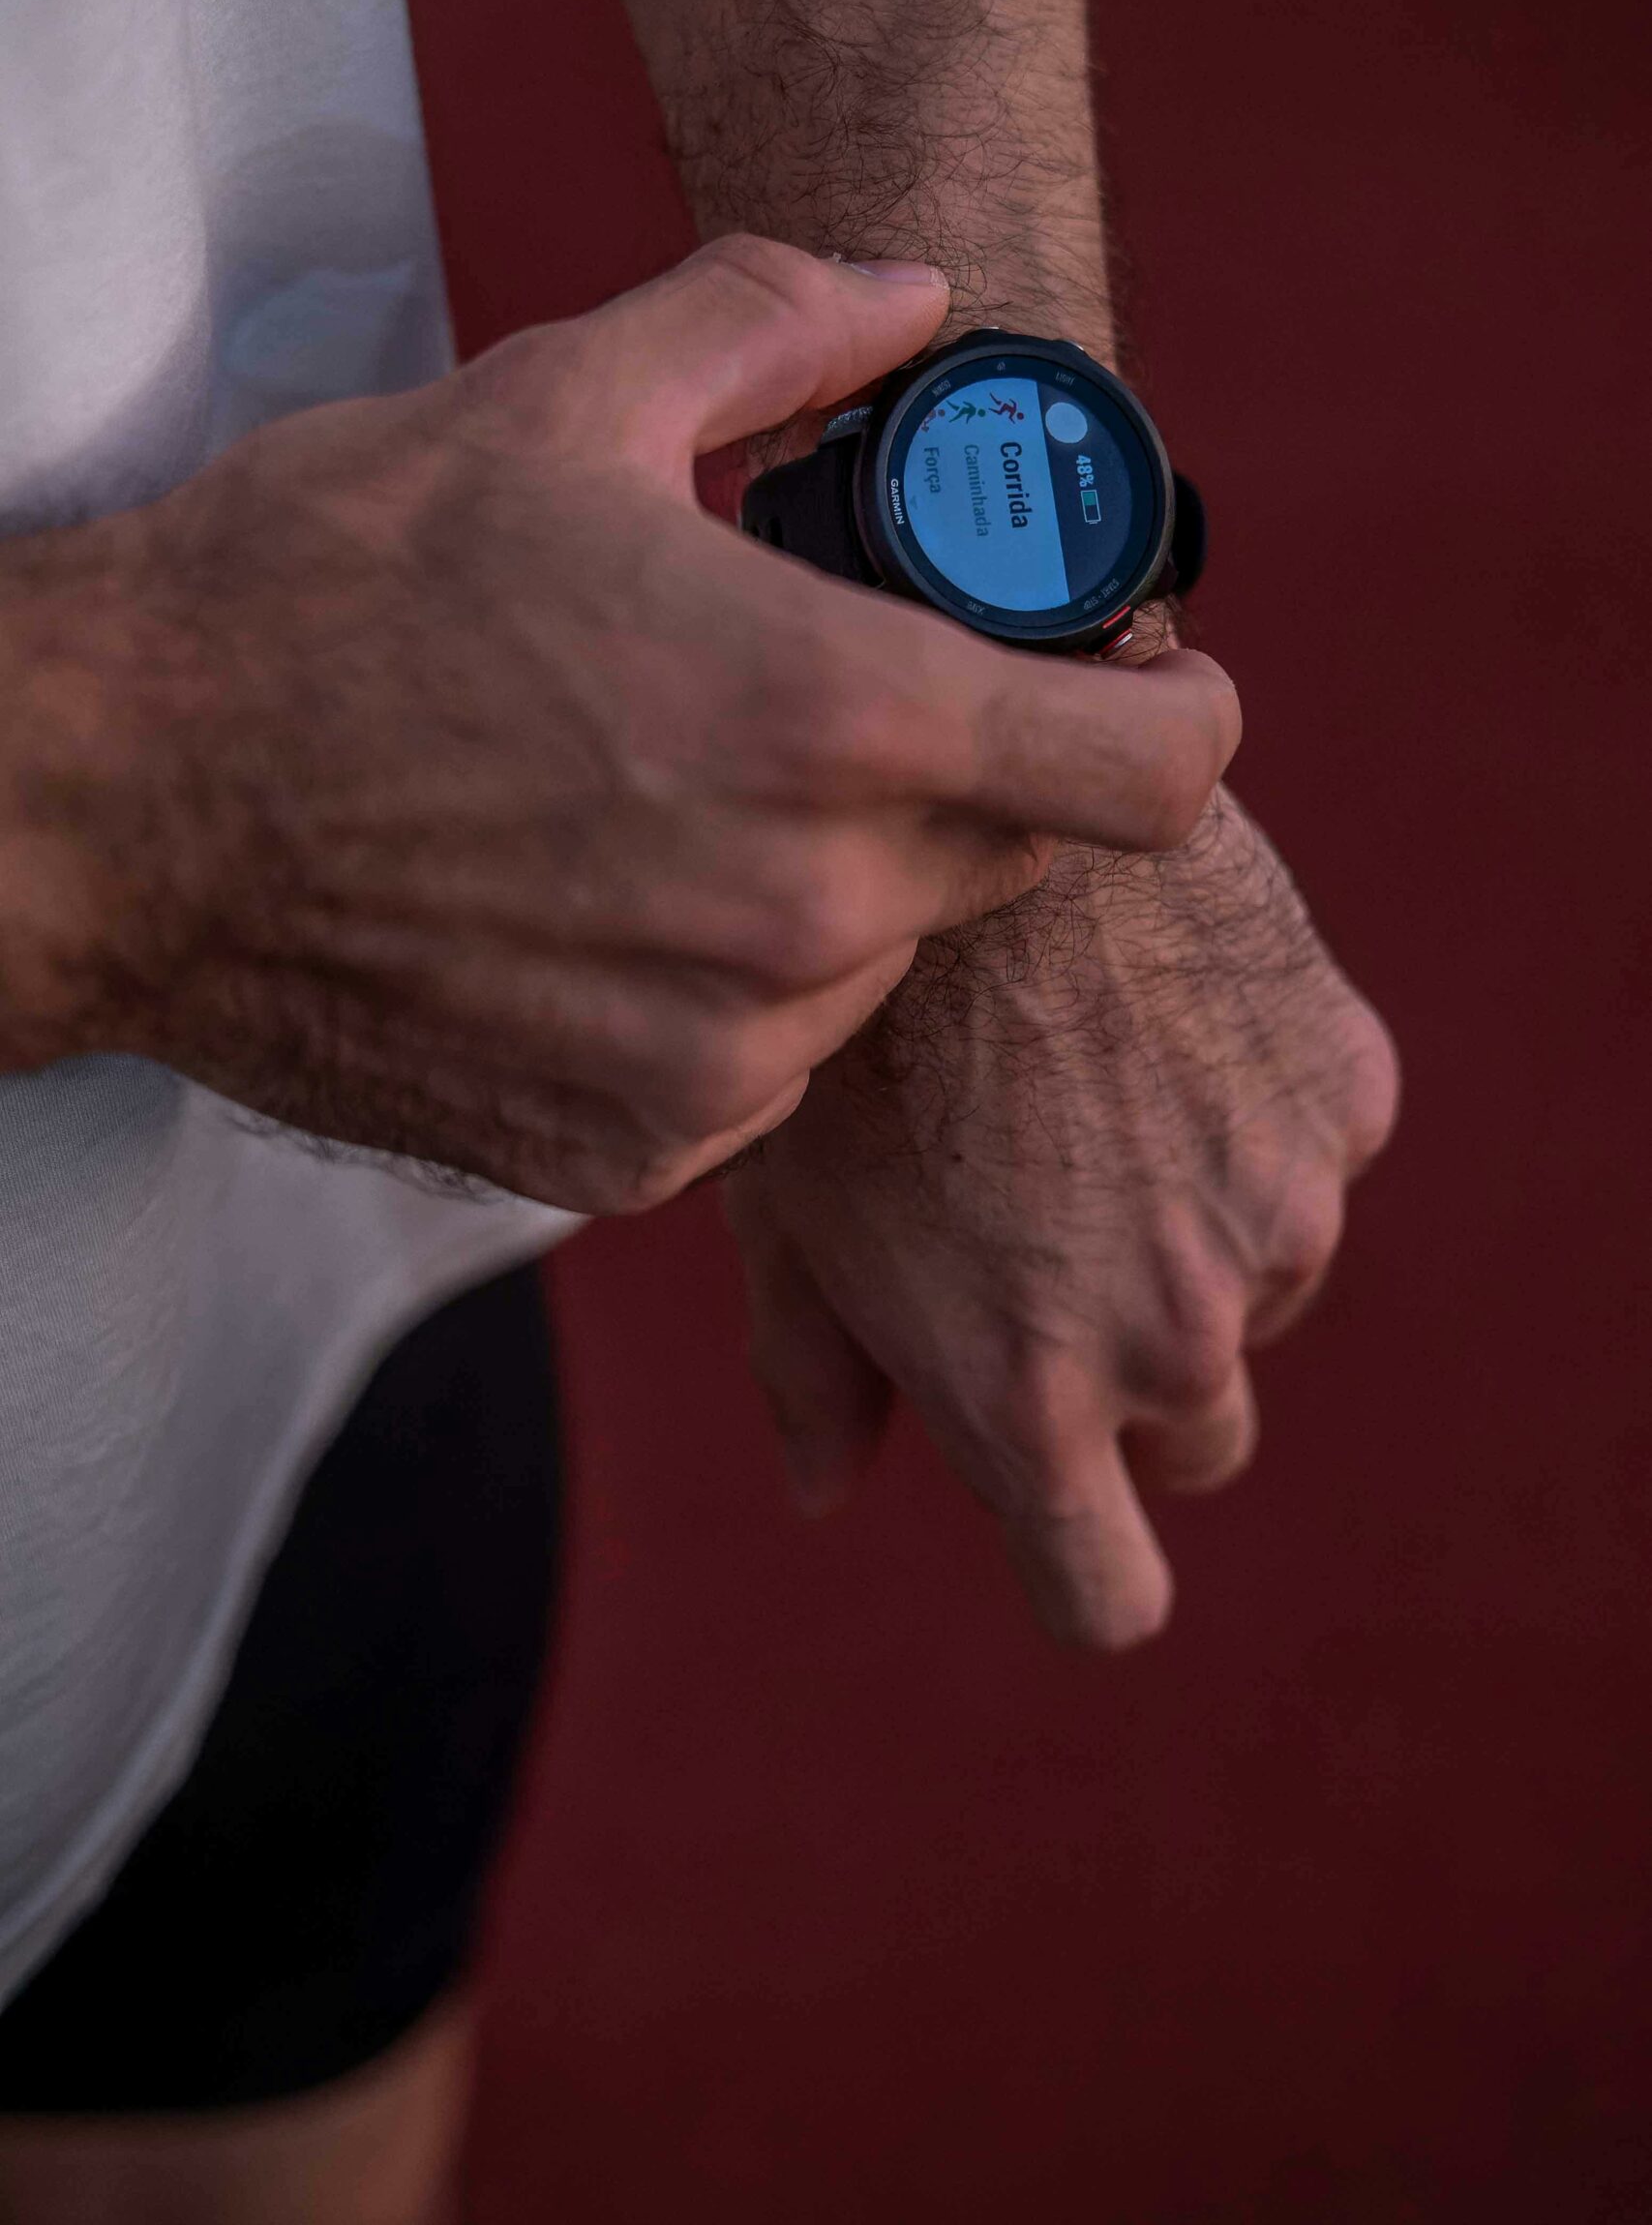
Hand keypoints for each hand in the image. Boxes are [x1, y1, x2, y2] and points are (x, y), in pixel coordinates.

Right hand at [0, 238, 1238, 1212]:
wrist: (121, 803)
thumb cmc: (325, 591)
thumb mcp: (552, 398)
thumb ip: (772, 327)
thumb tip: (913, 299)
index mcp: (832, 715)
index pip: (1152, 774)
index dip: (1177, 719)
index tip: (1141, 687)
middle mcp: (807, 912)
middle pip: (1007, 863)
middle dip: (954, 783)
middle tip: (819, 712)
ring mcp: (724, 1059)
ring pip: (874, 967)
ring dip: (825, 893)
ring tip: (660, 810)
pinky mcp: (636, 1153)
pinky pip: (760, 1071)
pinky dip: (719, 998)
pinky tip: (593, 917)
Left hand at [723, 787, 1398, 1642]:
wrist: (966, 791)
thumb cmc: (840, 1008)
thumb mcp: (783, 1199)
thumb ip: (812, 1364)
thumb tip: (822, 1485)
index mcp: (1027, 1396)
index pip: (1107, 1595)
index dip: (1084, 1564)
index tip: (1072, 1518)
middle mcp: (1173, 1335)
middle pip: (1197, 1439)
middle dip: (1137, 1376)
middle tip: (1053, 1235)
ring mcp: (1279, 1212)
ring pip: (1266, 1284)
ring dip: (1201, 1229)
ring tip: (1091, 1085)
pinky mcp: (1341, 1086)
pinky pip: (1311, 1147)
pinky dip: (1256, 1108)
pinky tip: (1159, 1010)